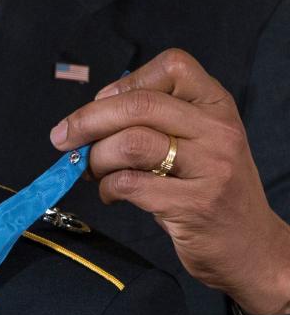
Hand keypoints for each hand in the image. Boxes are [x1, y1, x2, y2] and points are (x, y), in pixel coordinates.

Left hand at [49, 48, 289, 314]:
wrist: (252, 248)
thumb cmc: (212, 190)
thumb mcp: (200, 143)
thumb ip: (159, 122)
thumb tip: (91, 116)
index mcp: (217, 105)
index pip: (172, 66)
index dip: (125, 82)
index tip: (102, 104)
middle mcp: (218, 130)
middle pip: (140, 105)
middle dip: (88, 120)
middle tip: (62, 138)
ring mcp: (210, 168)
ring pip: (131, 143)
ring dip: (96, 157)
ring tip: (92, 171)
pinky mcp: (194, 205)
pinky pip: (131, 184)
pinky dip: (108, 188)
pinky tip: (111, 194)